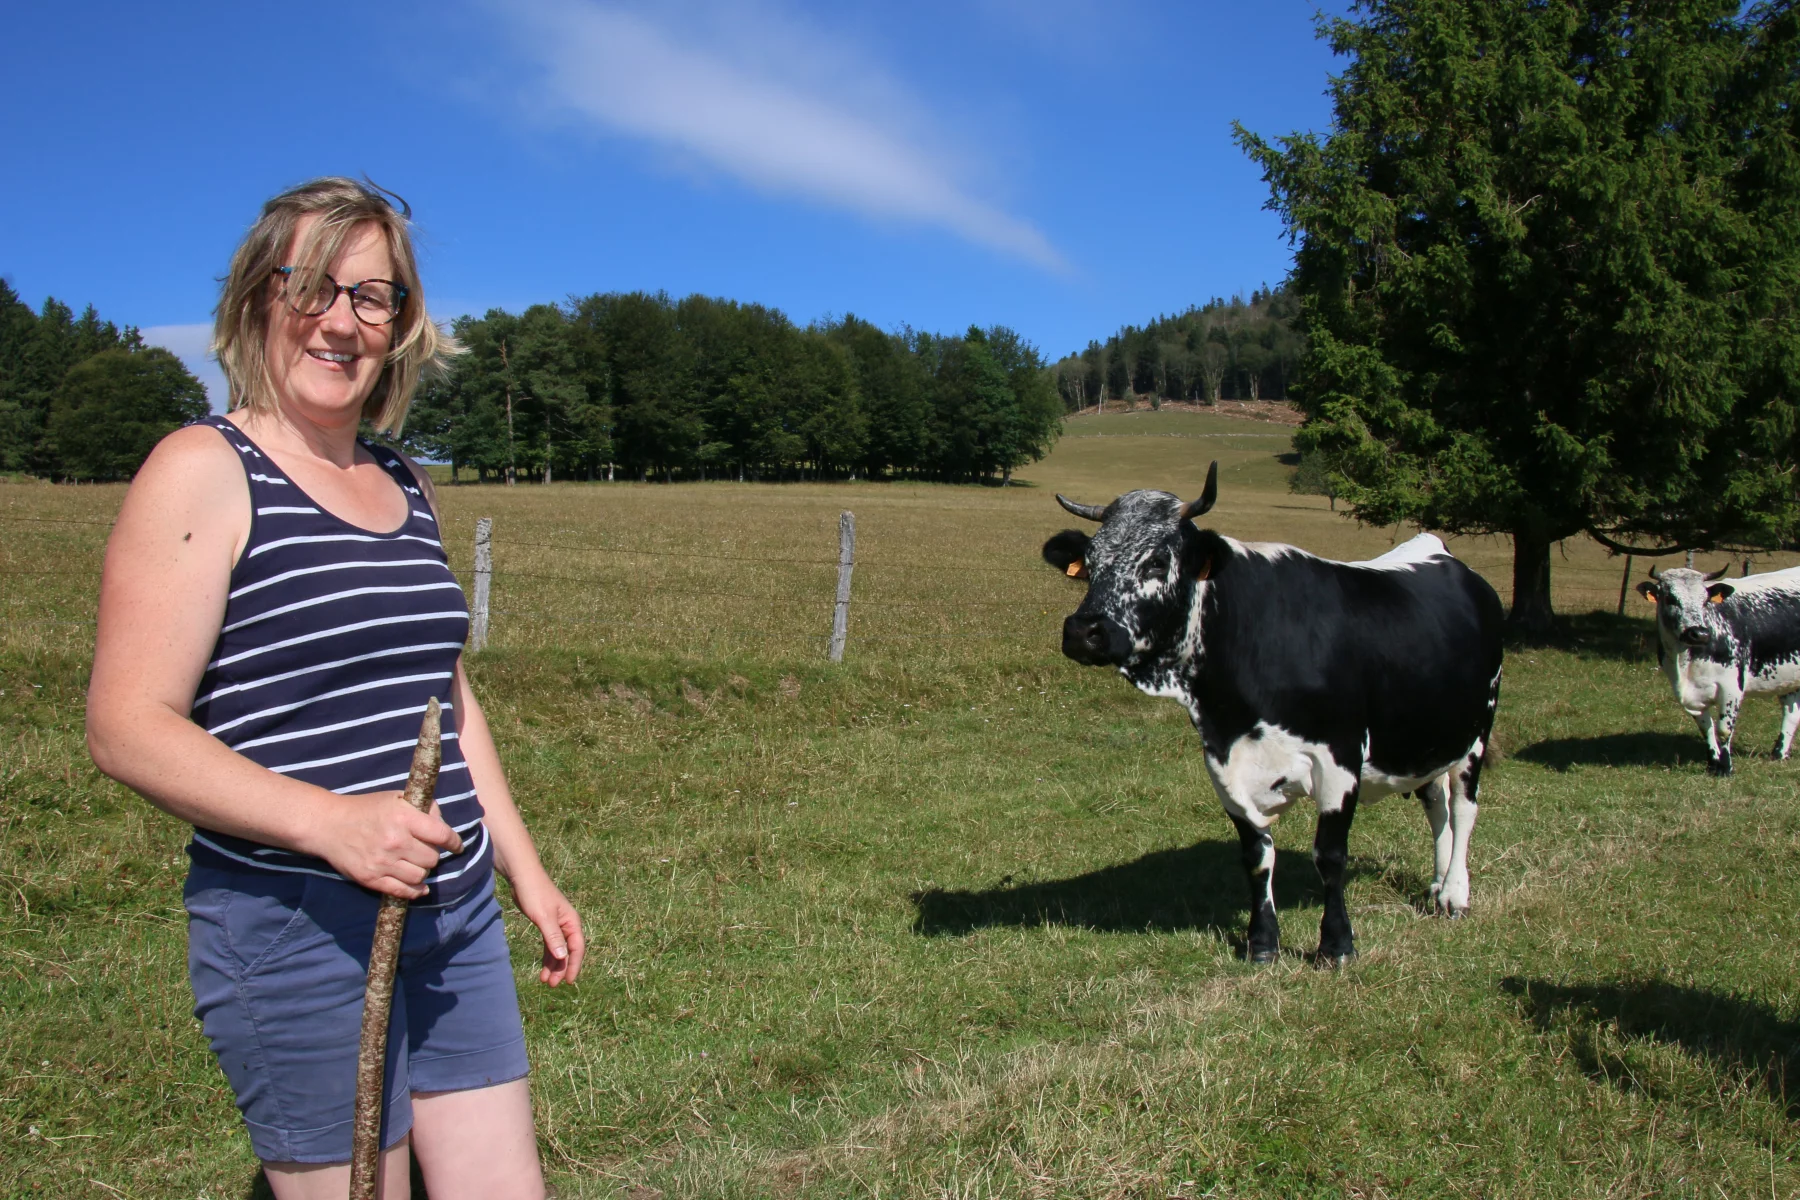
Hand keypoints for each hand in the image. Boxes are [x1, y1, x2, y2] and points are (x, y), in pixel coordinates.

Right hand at [307, 791, 463, 899]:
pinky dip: (415, 891)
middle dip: (432, 854)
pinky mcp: (371, 878)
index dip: (454, 842)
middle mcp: (395, 841)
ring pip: (420, 876)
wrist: (328, 824)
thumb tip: (442, 822)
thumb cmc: (366, 809)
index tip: (456, 845)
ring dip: (422, 871)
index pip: (441, 834)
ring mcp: (383, 862)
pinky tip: (418, 887)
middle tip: (424, 850)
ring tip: (414, 863)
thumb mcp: (395, 798)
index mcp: (403, 818)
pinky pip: (403, 892)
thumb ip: (422, 808)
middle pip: (432, 858)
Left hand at [509, 871, 584, 985]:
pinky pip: (549, 944)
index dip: (573, 965)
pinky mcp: (545, 924)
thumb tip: (563, 957)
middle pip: (567, 951)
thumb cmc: (535, 894)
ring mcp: (556, 924)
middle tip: (552, 984)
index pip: (576, 948)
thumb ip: (554, 937)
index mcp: (571, 922)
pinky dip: (547, 955)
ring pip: (557, 949)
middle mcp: (566, 924)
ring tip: (545, 981)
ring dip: (553, 965)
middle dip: (561, 968)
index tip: (568, 981)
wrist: (523, 877)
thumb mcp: (544, 918)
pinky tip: (543, 967)